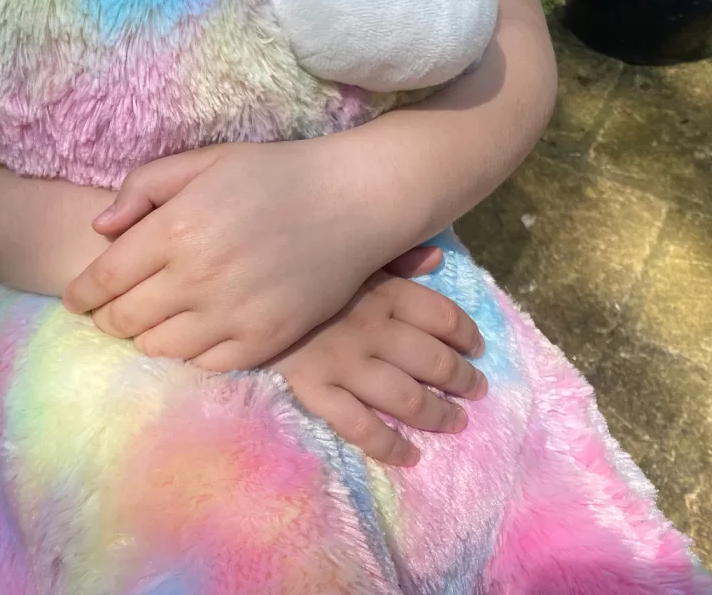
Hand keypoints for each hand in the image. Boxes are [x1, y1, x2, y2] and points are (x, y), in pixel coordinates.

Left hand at [63, 140, 475, 370]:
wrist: (352, 200)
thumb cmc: (274, 174)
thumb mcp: (204, 161)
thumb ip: (144, 188)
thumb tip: (100, 229)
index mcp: (176, 228)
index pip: (104, 279)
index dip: (80, 293)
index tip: (74, 298)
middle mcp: (197, 277)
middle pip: (123, 320)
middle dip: (108, 316)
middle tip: (111, 309)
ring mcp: (232, 314)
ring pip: (158, 348)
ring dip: (146, 335)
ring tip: (153, 319)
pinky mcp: (264, 340)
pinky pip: (204, 364)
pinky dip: (190, 351)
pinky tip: (196, 329)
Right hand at [273, 272, 487, 465]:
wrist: (235, 291)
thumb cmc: (296, 272)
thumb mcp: (347, 256)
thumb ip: (393, 258)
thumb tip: (437, 258)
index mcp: (382, 291)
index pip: (442, 316)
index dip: (467, 335)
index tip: (476, 349)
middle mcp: (371, 328)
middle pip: (433, 360)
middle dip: (462, 380)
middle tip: (476, 391)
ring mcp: (344, 362)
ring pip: (407, 397)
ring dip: (439, 414)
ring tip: (455, 422)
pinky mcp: (316, 389)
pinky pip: (361, 426)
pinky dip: (391, 446)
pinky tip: (411, 455)